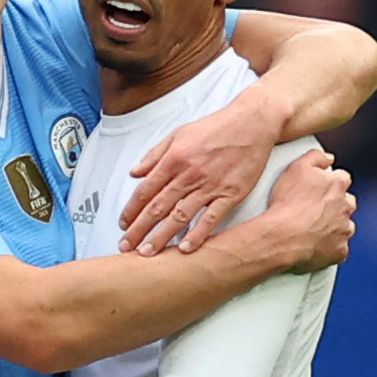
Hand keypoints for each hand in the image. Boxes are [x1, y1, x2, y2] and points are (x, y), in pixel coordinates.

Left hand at [119, 87, 277, 255]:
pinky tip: (185, 248)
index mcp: (174, 160)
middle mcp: (188, 175)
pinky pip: (211, 218)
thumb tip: (135, 173)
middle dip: (139, 229)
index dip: (132, 210)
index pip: (145, 191)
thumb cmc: (216, 128)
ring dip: (161, 237)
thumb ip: (155, 155)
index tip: (123, 225)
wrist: (253, 123)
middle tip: (126, 246)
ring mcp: (210, 186)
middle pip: (158, 207)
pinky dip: (197, 234)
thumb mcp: (179, 134)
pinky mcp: (230, 194)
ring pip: (179, 216)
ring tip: (147, 253)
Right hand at [264, 149, 354, 271]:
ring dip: (332, 228)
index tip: (317, 190)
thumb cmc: (286, 204)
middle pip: (345, 204)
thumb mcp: (296, 168)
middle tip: (312, 211)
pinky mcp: (339, 251)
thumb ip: (315, 157)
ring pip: (343, 227)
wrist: (281, 236)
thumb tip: (328, 158)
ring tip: (310, 230)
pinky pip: (337, 250)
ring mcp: (344, 230)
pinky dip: (328, 248)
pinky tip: (313, 246)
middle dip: (334, 207)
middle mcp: (346, 207)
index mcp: (338, 185)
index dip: (329, 184)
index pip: (342, 180)